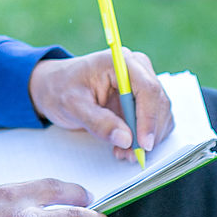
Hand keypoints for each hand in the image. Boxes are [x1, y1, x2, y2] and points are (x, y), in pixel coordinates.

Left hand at [29, 50, 171, 155]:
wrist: (55, 87)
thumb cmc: (61, 89)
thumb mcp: (72, 106)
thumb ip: (98, 122)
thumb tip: (126, 139)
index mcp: (120, 61)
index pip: (147, 89)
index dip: (149, 118)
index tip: (143, 144)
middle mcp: (137, 69)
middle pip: (159, 103)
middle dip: (148, 133)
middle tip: (131, 155)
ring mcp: (142, 84)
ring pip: (162, 114)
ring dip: (148, 138)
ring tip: (123, 153)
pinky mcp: (143, 100)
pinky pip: (156, 121)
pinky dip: (146, 138)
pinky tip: (125, 147)